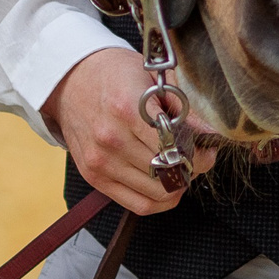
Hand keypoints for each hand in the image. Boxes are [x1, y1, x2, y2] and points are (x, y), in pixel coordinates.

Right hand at [42, 48, 218, 214]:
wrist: (70, 81)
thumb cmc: (112, 74)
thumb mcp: (151, 78)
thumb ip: (182, 107)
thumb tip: (209, 132)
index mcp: (127, 108)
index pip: (174, 146)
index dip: (197, 152)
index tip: (205, 147)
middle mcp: (111, 138)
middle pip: (167, 172)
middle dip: (191, 168)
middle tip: (197, 158)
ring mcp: (101, 161)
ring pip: (156, 193)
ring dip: (176, 185)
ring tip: (180, 168)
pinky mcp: (95, 177)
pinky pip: (138, 204)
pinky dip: (159, 201)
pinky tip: (165, 185)